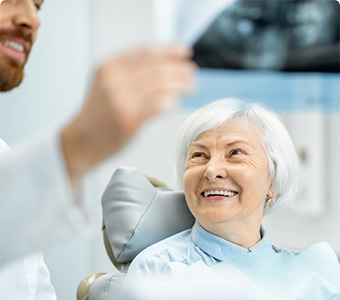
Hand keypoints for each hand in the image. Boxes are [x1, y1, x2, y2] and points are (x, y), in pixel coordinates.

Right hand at [61, 45, 195, 186]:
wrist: (81, 140)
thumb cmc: (98, 114)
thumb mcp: (107, 84)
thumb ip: (130, 73)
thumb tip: (166, 66)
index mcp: (109, 66)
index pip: (147, 53)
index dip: (169, 51)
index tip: (184, 53)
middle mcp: (114, 80)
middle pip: (157, 68)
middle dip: (180, 69)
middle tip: (192, 73)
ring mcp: (121, 100)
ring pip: (161, 86)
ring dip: (180, 84)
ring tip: (191, 86)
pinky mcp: (129, 119)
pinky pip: (158, 105)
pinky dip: (170, 101)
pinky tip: (175, 102)